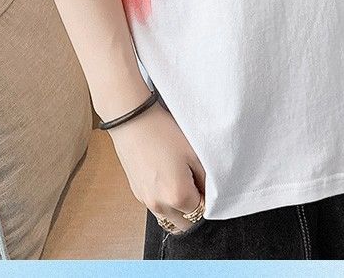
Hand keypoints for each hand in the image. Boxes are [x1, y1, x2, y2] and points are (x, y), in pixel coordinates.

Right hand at [106, 102, 205, 233]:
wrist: (134, 121)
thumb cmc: (164, 132)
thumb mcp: (194, 152)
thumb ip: (206, 178)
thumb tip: (209, 191)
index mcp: (178, 196)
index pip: (201, 212)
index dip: (207, 199)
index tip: (206, 183)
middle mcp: (160, 205)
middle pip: (185, 223)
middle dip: (194, 209)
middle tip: (196, 185)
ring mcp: (146, 201)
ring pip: (169, 218)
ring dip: (179, 209)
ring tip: (181, 181)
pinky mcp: (137, 193)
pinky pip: (157, 208)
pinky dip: (165, 201)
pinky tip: (167, 178)